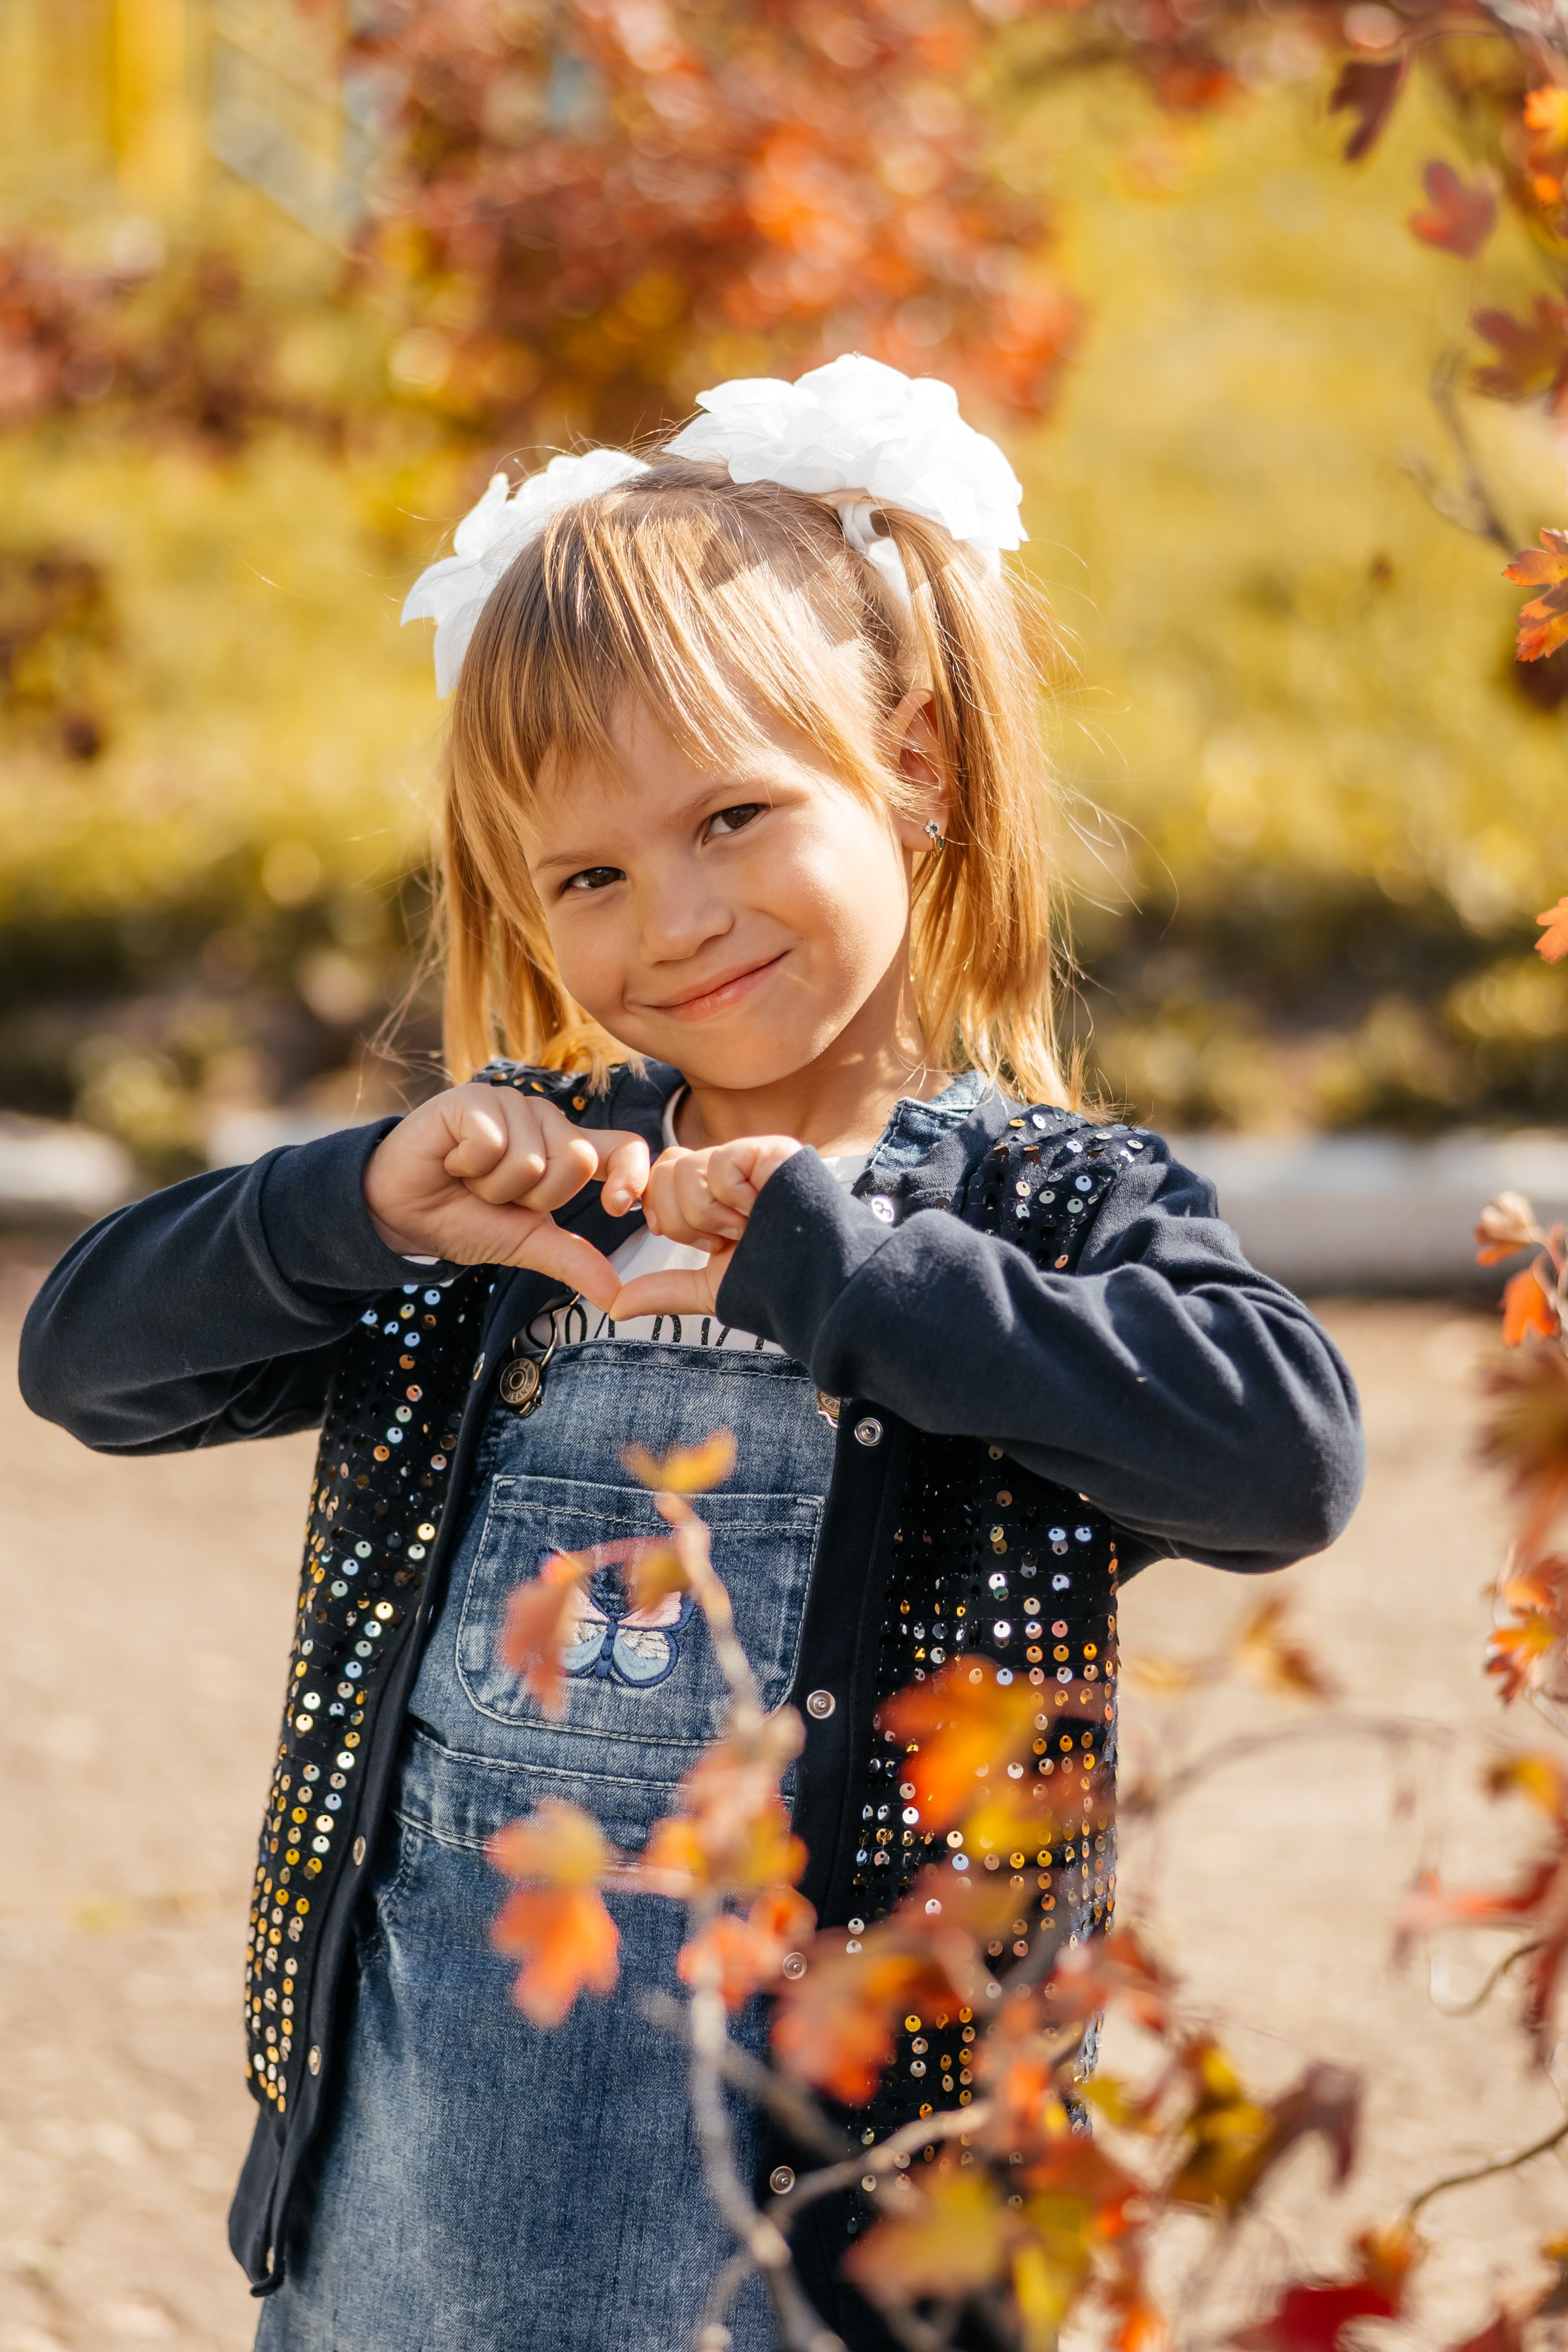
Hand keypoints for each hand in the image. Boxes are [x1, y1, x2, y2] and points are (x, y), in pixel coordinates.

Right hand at [363, 1083, 649, 1309]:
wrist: (399, 1214)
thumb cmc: (464, 1219)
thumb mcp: (525, 1243)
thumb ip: (574, 1260)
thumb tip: (619, 1297)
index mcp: (566, 1150)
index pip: (625, 1148)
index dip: (631, 1175)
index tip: (617, 1206)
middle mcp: (545, 1120)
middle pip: (577, 1161)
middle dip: (533, 1197)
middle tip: (497, 1194)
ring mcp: (510, 1104)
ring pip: (530, 1158)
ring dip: (493, 1186)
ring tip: (469, 1178)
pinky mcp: (473, 1098)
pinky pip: (493, 1142)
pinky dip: (467, 1166)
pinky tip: (450, 1160)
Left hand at [605, 1135, 802, 1321]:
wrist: (818, 1287)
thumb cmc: (773, 1286)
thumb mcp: (710, 1287)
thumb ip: (664, 1290)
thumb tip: (615, 1307)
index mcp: (711, 1194)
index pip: (659, 1178)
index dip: (664, 1214)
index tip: (700, 1243)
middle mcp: (727, 1170)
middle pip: (664, 1170)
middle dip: (684, 1220)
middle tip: (725, 1239)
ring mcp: (748, 1156)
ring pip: (685, 1169)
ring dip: (711, 1216)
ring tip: (748, 1227)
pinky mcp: (769, 1149)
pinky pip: (719, 1163)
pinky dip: (735, 1200)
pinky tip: (760, 1210)